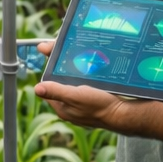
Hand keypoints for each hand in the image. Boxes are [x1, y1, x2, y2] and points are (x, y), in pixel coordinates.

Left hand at [32, 41, 162, 140]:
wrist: (126, 113)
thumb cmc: (99, 105)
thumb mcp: (75, 95)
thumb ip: (56, 91)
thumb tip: (36, 88)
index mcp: (63, 108)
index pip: (49, 87)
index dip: (49, 71)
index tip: (50, 55)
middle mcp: (72, 107)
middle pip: (61, 82)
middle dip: (61, 66)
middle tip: (62, 48)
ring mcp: (84, 105)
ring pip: (75, 82)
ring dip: (75, 69)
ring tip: (76, 52)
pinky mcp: (96, 101)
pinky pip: (87, 85)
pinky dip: (86, 75)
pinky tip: (90, 64)